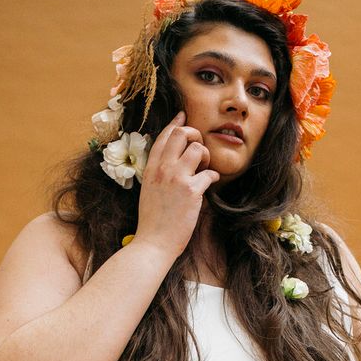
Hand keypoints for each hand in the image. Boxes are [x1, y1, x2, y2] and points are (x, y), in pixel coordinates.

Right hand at [134, 111, 219, 258]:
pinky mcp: (191, 191)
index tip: (183, 116)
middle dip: (194, 136)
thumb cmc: (152, 222)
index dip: (176, 123)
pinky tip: (208, 184)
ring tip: (203, 169)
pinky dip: (213, 177)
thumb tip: (171, 163)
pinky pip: (210, 173)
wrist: (153, 243)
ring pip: (198, 148)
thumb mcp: (148, 191)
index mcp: (151, 169)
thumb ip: (157, 175)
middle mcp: (162, 169)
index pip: (163, 137)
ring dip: (206, 156)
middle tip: (199, 150)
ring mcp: (176, 179)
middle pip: (182, 134)